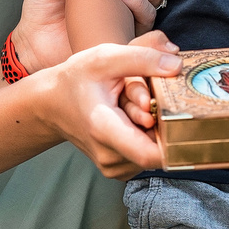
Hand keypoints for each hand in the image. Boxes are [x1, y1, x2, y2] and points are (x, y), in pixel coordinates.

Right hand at [34, 38, 178, 177]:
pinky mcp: (120, 171)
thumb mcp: (105, 58)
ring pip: (154, 150)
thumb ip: (143, 58)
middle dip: (160, 121)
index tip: (174, 114)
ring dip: (152, 129)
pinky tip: (129, 121)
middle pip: (158, 144)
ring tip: (131, 108)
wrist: (52, 104)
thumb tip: (177, 66)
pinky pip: (147, 155)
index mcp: (104, 129)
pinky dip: (145, 137)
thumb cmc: (76, 79)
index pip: (151, 154)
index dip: (173, 138)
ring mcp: (114, 167)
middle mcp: (109, 156)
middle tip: (142, 99)